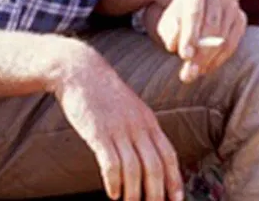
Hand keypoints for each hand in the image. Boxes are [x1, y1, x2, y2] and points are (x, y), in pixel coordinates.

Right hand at [51, 43, 182, 200]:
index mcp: (149, 121)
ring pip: (135, 168)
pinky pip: (110, 162)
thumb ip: (141, 130)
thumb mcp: (131, 109)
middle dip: (157, 193)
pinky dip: (114, 181)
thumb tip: (149, 156)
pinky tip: (113, 193)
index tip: (177, 199)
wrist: (80, 71)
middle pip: (155, 166)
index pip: (169, 155)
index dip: (175, 179)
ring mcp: (119, 129)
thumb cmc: (104, 94)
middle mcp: (138, 126)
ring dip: (135, 193)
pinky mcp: (98, 132)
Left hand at [154, 0, 246, 83]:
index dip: (190, 35)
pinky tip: (206, 68)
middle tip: (188, 73)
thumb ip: (169, 32)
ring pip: (223, 36)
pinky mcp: (241, 18)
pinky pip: (233, 42)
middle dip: (200, 52)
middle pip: (211, 26)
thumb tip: (174, 43)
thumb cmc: (177, 21)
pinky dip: (220, 58)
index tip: (184, 55)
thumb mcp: (166, 25)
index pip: (194, 12)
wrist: (192, 17)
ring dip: (208, 59)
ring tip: (193, 73)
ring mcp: (232, 4)